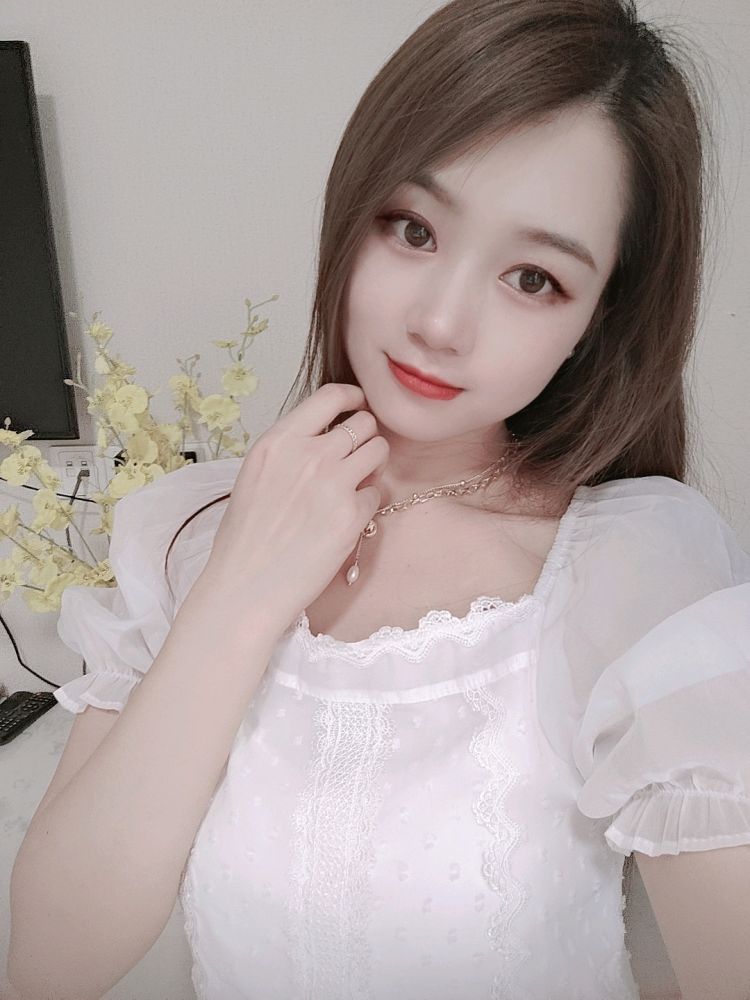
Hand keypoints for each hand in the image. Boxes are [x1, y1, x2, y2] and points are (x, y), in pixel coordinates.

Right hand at [196, 382, 388, 636]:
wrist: (248, 584)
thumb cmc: (246, 536)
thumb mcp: (256, 474)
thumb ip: (291, 449)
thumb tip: (326, 434)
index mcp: (279, 441)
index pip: (330, 395)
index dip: (353, 397)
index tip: (359, 405)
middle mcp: (308, 455)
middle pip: (363, 423)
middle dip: (366, 437)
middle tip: (356, 457)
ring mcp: (333, 484)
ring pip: (379, 451)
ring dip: (373, 465)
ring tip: (354, 486)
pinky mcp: (351, 515)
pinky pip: (377, 494)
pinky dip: (367, 504)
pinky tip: (345, 520)